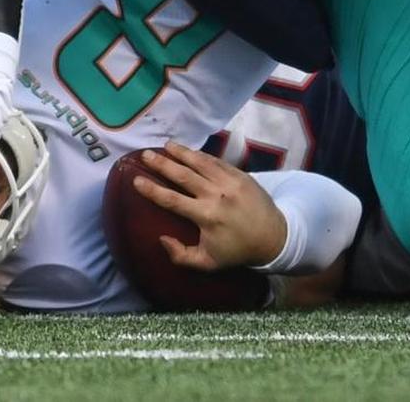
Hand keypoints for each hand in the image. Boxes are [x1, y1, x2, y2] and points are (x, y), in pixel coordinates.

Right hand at [133, 141, 286, 270]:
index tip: (136, 180)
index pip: (172, 200)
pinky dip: (201, 155)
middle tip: (145, 155)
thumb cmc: (237, 251)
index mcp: (206, 216)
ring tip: (165, 145)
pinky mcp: (240, 174)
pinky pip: (216, 161)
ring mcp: (229, 181)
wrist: (273, 237)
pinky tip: (189, 151)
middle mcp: (216, 195)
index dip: (152, 190)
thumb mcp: (208, 263)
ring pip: (200, 162)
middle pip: (183, 175)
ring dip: (181, 153)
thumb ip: (181, 255)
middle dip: (162, 164)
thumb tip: (161, 239)